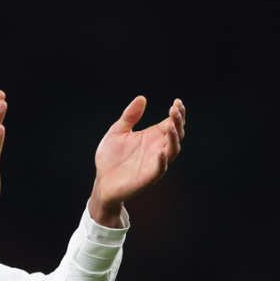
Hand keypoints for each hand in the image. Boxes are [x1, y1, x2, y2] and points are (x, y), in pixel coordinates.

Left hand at [89, 96, 185, 227]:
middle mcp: (157, 148)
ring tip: (171, 125)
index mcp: (152, 137)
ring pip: (172, 150)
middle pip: (176, 134)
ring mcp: (154, 163)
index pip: (171, 123)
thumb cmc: (110, 157)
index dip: (177, 113)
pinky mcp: (148, 177)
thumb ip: (129, 117)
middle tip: (175, 110)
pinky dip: (162, 161)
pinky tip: (160, 152)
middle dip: (178, 122)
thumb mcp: (117, 132)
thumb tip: (141, 98)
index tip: (177, 101)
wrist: (102, 181)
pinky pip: (159, 169)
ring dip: (174, 138)